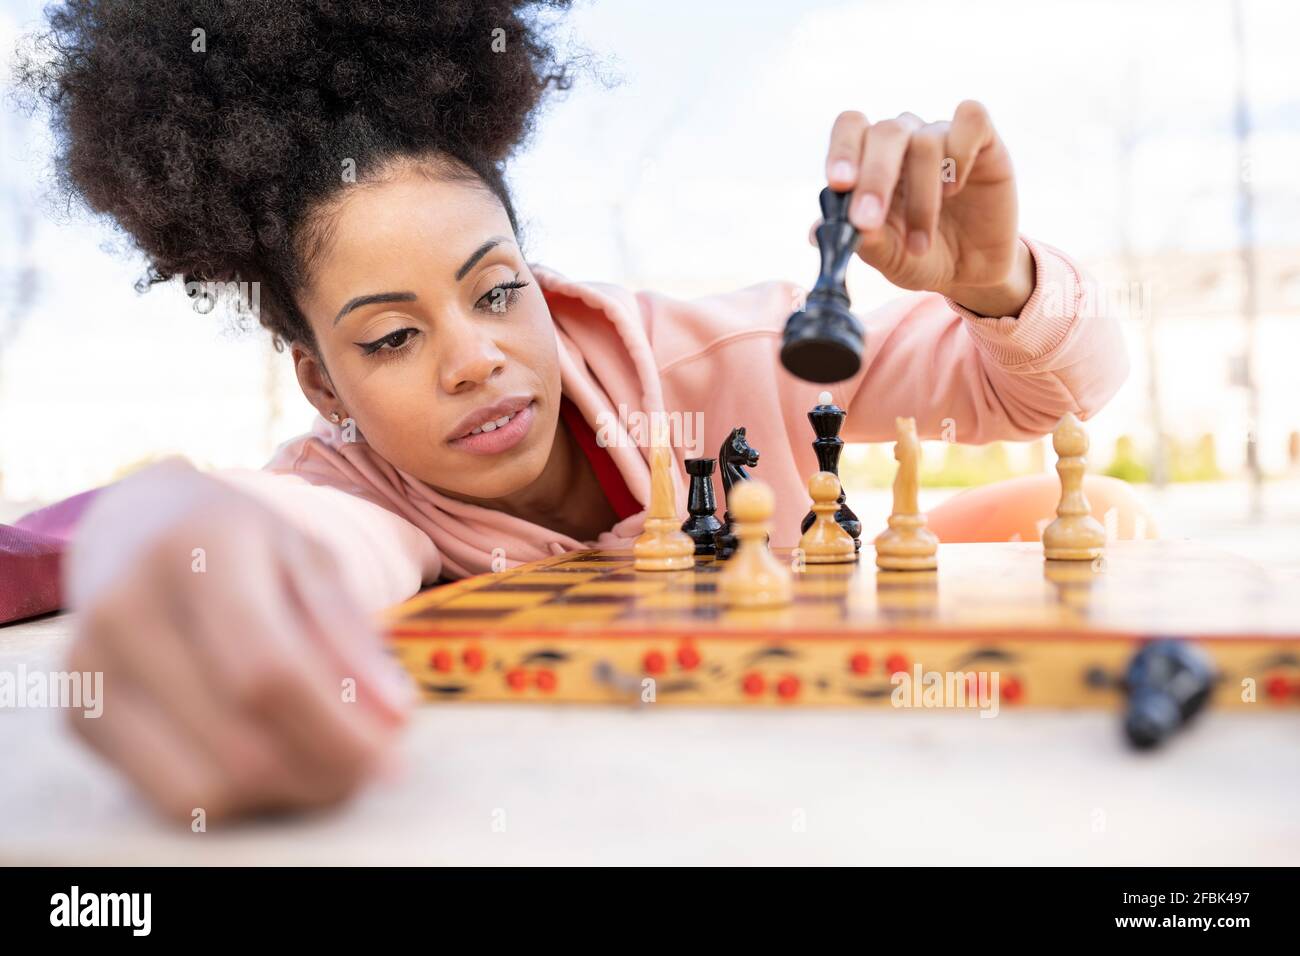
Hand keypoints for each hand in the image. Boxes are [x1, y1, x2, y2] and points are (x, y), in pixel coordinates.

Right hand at [65, 459, 411, 821]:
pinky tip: (276, 764)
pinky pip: (173, 798)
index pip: (270, 671)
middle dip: (326, 773)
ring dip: (288, 794)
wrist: (136, 526)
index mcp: (197, 550)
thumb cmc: (242, 544)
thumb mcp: (308, 559)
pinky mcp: (78, 716)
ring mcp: (90, 668)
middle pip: (242, 742)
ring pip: (207, 787)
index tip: (394, 758)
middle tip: (371, 768)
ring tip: (329, 765)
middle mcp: (127, 607)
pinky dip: (240, 799)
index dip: (340, 729)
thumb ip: (352, 635)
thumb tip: (393, 718)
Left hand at [816, 101, 1034, 316]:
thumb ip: (860, 240)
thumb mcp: (887, 257)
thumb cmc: (919, 256)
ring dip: (920, 200)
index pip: (851, 128)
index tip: (839, 183)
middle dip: (874, 179)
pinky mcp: (984, 140)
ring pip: (926, 143)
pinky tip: (954, 189)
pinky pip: (971, 118)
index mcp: (870, 158)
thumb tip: (818, 231)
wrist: (971, 272)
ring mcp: (943, 137)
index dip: (842, 150)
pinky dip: (960, 152)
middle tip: (868, 221)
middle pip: (884, 133)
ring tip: (919, 244)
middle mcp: (905, 140)